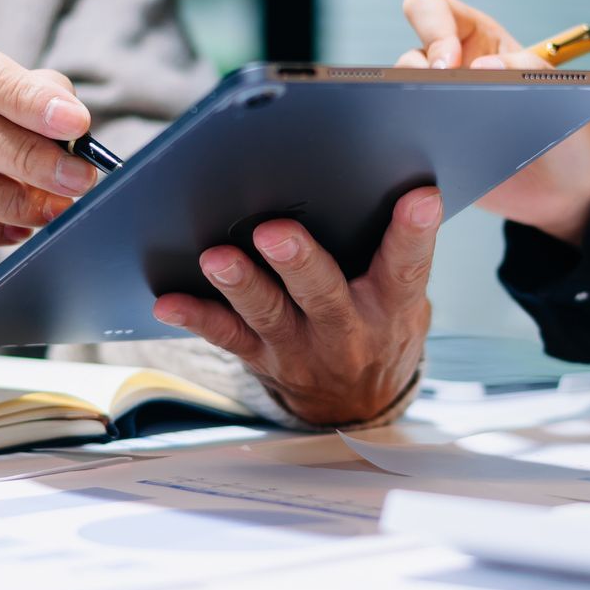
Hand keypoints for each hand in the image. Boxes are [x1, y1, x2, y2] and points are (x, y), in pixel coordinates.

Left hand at [150, 187, 442, 425]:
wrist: (358, 407)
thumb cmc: (379, 328)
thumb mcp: (405, 300)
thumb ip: (391, 254)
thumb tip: (385, 183)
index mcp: (391, 307)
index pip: (408, 267)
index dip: (415, 233)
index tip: (421, 198)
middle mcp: (347, 331)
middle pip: (324, 295)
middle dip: (299, 262)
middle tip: (276, 231)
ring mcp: (301, 347)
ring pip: (269, 314)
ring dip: (241, 285)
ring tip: (217, 259)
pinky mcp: (262, 356)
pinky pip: (226, 336)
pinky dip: (197, 318)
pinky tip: (168, 302)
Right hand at [396, 0, 589, 243]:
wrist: (567, 191)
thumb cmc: (569, 134)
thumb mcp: (566, 93)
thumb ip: (532, 70)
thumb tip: (481, 66)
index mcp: (480, 41)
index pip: (433, 10)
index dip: (431, 28)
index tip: (450, 64)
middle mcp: (451, 71)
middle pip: (406, 54)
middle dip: (414, 72)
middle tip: (436, 97)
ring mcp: (438, 109)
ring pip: (399, 98)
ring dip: (412, 110)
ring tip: (436, 133)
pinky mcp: (431, 146)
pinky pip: (404, 138)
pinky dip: (408, 145)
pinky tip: (430, 160)